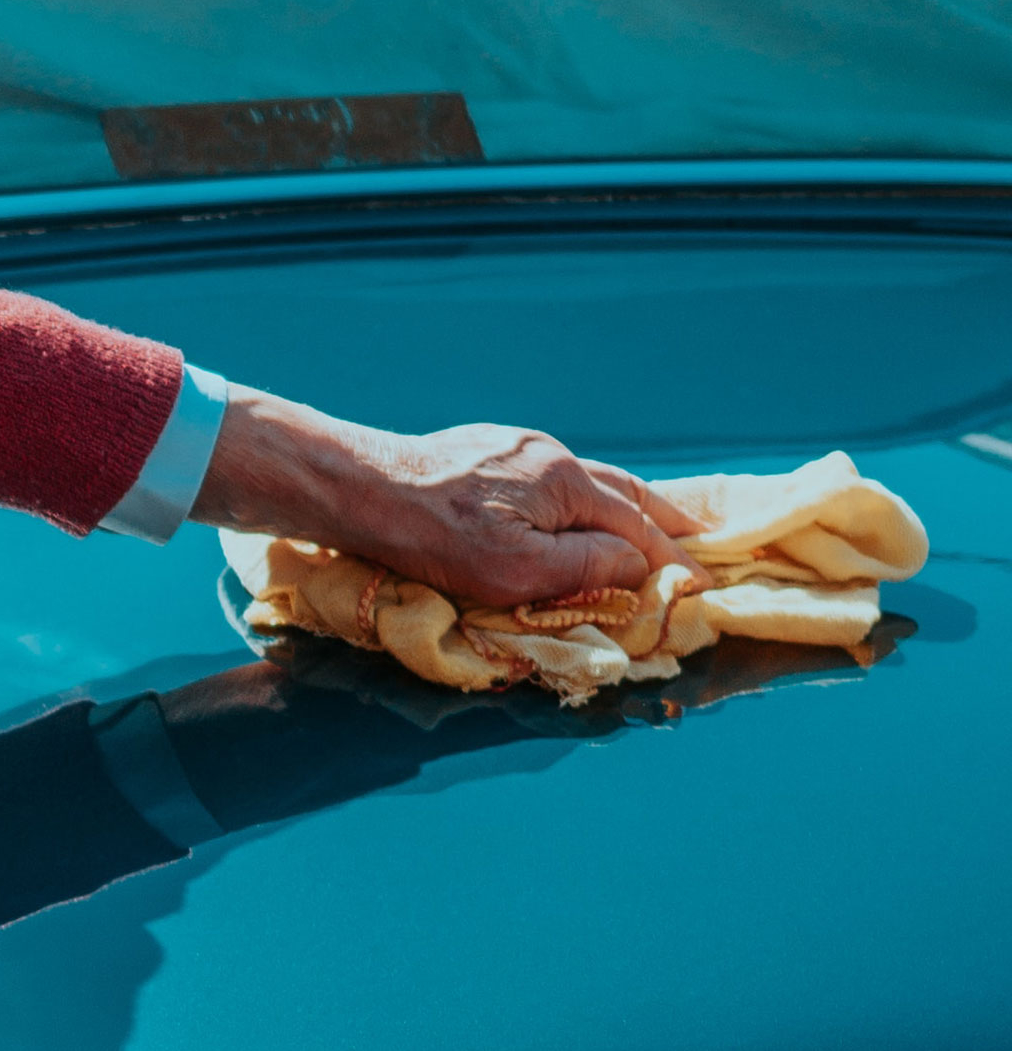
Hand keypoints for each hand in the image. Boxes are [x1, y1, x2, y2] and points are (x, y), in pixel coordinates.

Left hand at [190, 385, 711, 605]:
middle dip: (665, 519)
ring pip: (587, 481)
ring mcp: (513, 449)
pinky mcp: (482, 454)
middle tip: (702, 539)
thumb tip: (642, 566)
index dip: (673, 560)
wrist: (360, 490)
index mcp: (566, 480)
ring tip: (651, 525)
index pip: (637, 526)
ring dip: (624, 506)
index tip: (704, 586)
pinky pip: (551, 480)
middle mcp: (547, 454)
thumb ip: (587, 569)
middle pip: (624, 491)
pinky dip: (581, 500)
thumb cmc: (435, 537)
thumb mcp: (519, 570)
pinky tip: (575, 511)